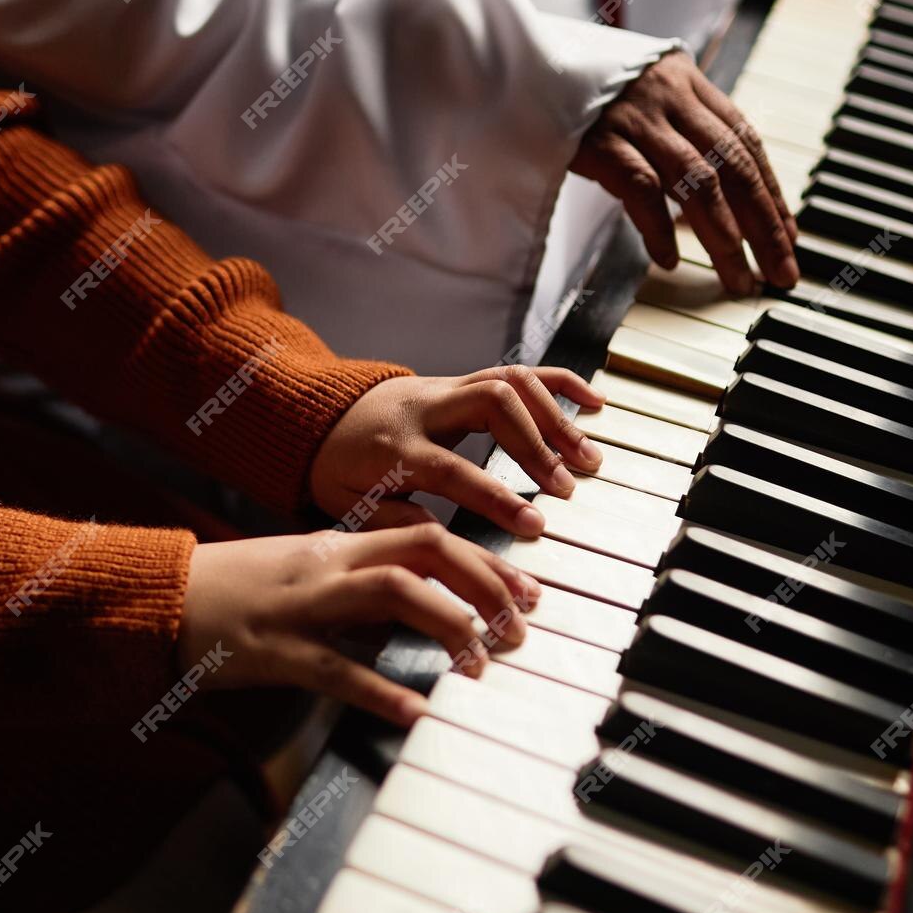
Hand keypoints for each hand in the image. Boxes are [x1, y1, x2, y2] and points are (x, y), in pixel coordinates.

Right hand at [178, 525, 542, 726]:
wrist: (162, 599)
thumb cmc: (238, 591)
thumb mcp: (308, 575)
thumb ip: (363, 583)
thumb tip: (426, 608)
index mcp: (340, 546)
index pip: (429, 535)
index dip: (487, 561)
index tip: (529, 590)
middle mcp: (329, 565)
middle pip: (424, 551)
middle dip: (485, 583)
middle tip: (522, 626)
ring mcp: (302, 606)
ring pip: (391, 593)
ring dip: (449, 624)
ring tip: (483, 663)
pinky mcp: (275, 652)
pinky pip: (336, 669)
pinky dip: (383, 691)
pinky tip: (420, 713)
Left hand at [310, 366, 605, 538]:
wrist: (319, 418)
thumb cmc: (338, 469)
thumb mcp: (349, 506)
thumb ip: (395, 522)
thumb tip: (446, 542)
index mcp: (396, 449)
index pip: (453, 469)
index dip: (496, 496)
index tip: (534, 525)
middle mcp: (426, 409)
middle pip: (492, 404)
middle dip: (536, 444)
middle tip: (567, 487)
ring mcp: (447, 390)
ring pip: (509, 381)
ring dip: (556, 416)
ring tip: (588, 458)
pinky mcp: (463, 382)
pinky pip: (516, 370)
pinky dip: (558, 383)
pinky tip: (593, 404)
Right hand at [569, 50, 798, 294]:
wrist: (510, 60)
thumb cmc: (570, 85)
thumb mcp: (633, 90)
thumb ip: (670, 122)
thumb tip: (708, 185)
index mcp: (684, 80)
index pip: (745, 138)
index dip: (771, 190)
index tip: (787, 235)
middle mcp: (668, 94)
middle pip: (734, 165)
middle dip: (765, 225)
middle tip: (781, 271)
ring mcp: (633, 116)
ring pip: (698, 182)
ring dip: (725, 237)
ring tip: (737, 278)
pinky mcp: (597, 139)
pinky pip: (641, 188)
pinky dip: (658, 228)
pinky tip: (669, 260)